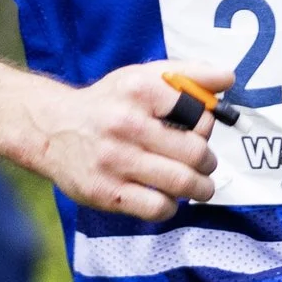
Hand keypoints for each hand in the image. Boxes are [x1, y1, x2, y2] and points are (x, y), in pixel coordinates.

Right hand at [24, 60, 230, 220]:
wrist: (52, 130)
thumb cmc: (109, 103)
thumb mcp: (143, 76)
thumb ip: (188, 74)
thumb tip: (228, 78)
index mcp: (140, 90)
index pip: (199, 114)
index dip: (207, 126)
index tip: (199, 131)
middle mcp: (126, 124)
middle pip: (196, 152)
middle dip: (208, 162)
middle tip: (204, 164)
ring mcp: (115, 161)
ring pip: (182, 183)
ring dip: (200, 188)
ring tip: (198, 185)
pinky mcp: (106, 192)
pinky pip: (158, 207)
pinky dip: (171, 206)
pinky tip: (166, 197)